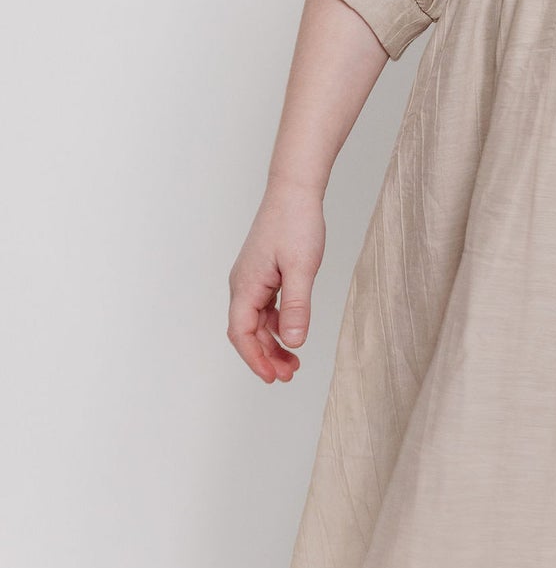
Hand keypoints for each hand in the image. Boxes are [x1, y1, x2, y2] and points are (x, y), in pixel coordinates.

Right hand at [227, 175, 325, 383]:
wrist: (295, 190)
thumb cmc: (296, 222)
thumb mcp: (301, 268)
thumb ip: (297, 306)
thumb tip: (293, 342)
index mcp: (245, 286)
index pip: (241, 334)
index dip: (255, 359)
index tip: (273, 377)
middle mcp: (243, 284)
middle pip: (248, 332)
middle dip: (265, 356)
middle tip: (289, 375)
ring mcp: (252, 279)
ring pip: (257, 322)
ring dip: (272, 343)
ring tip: (293, 361)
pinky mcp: (264, 273)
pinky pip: (265, 308)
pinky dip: (278, 324)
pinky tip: (293, 332)